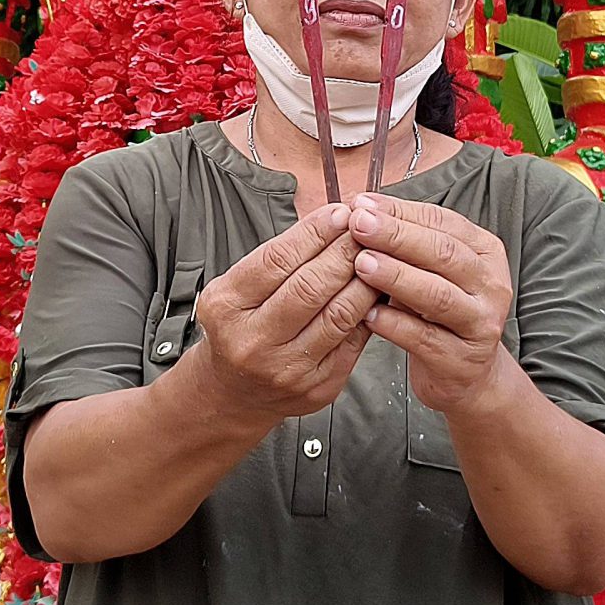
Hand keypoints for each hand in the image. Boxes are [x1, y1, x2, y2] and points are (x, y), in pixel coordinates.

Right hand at [186, 203, 380, 420]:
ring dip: (364, 280)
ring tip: (377, 257)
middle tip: (366, 229)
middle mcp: (253, 341)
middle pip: (310, 287)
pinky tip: (376, 292)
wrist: (234, 392)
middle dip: (344, 252)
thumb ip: (279, 259)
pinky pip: (352, 341)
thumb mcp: (237, 288)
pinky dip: (368, 311)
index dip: (314, 232)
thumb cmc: (240, 328)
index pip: (276, 260)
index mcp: (226, 307)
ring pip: (339, 314)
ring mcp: (287, 368)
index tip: (340, 213)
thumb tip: (333, 221)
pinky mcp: (317, 386)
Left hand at [345, 192, 515, 414]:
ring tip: (361, 264)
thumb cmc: (439, 313)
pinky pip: (424, 339)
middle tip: (359, 225)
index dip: (400, 211)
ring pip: (437, 295)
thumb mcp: (431, 271)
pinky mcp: (461, 360)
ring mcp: (480, 324)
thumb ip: (404, 242)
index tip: (362, 204)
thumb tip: (360, 207)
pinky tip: (367, 314)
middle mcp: (490, 285)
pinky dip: (394, 324)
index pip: (442, 222)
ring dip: (396, 276)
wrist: (466, 375)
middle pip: (443, 253)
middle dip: (396, 236)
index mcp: (485, 252)